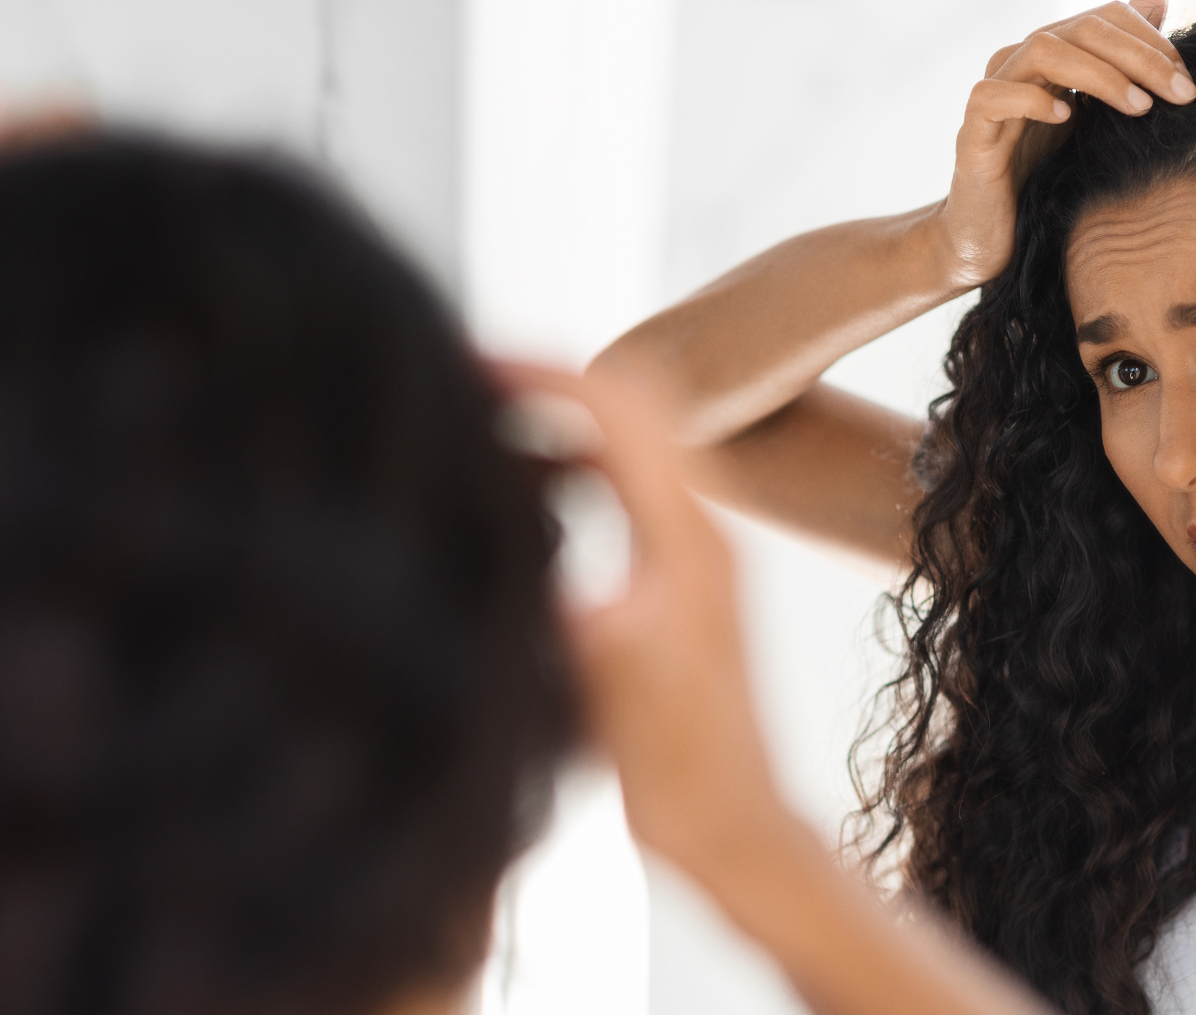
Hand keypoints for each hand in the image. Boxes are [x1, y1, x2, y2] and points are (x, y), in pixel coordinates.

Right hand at [496, 362, 792, 878]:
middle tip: (459, 389)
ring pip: (622, 452)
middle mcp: (702, 531)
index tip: (468, 365)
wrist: (735, 831)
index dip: (542, 374)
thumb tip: (540, 569)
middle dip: (542, 387)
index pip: (620, 409)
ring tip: (472, 440)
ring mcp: (694, 555)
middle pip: (626, 411)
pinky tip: (514, 515)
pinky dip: (565, 482)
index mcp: (689, 540)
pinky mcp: (680, 584)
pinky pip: (622, 498)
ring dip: (551, 433)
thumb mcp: (618, 696)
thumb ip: (584, 623)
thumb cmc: (683, 776)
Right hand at [933, 0, 1195, 289]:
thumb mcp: (1097, 124)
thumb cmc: (1047, 182)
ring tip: (1138, 107)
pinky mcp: (972, 132)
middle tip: (1180, 93)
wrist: (992, 238)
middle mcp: (1021, 65)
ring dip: (1098, 74)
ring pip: (1042, 51)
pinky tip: (1067, 119)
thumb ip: (1125, 69)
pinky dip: (1032, 100)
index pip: (1104, 18)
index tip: (1187, 81)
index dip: (1150, 39)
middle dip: (1139, 56)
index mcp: (1052, 58)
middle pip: (1081, 29)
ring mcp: (994, 94)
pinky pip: (994, 96)